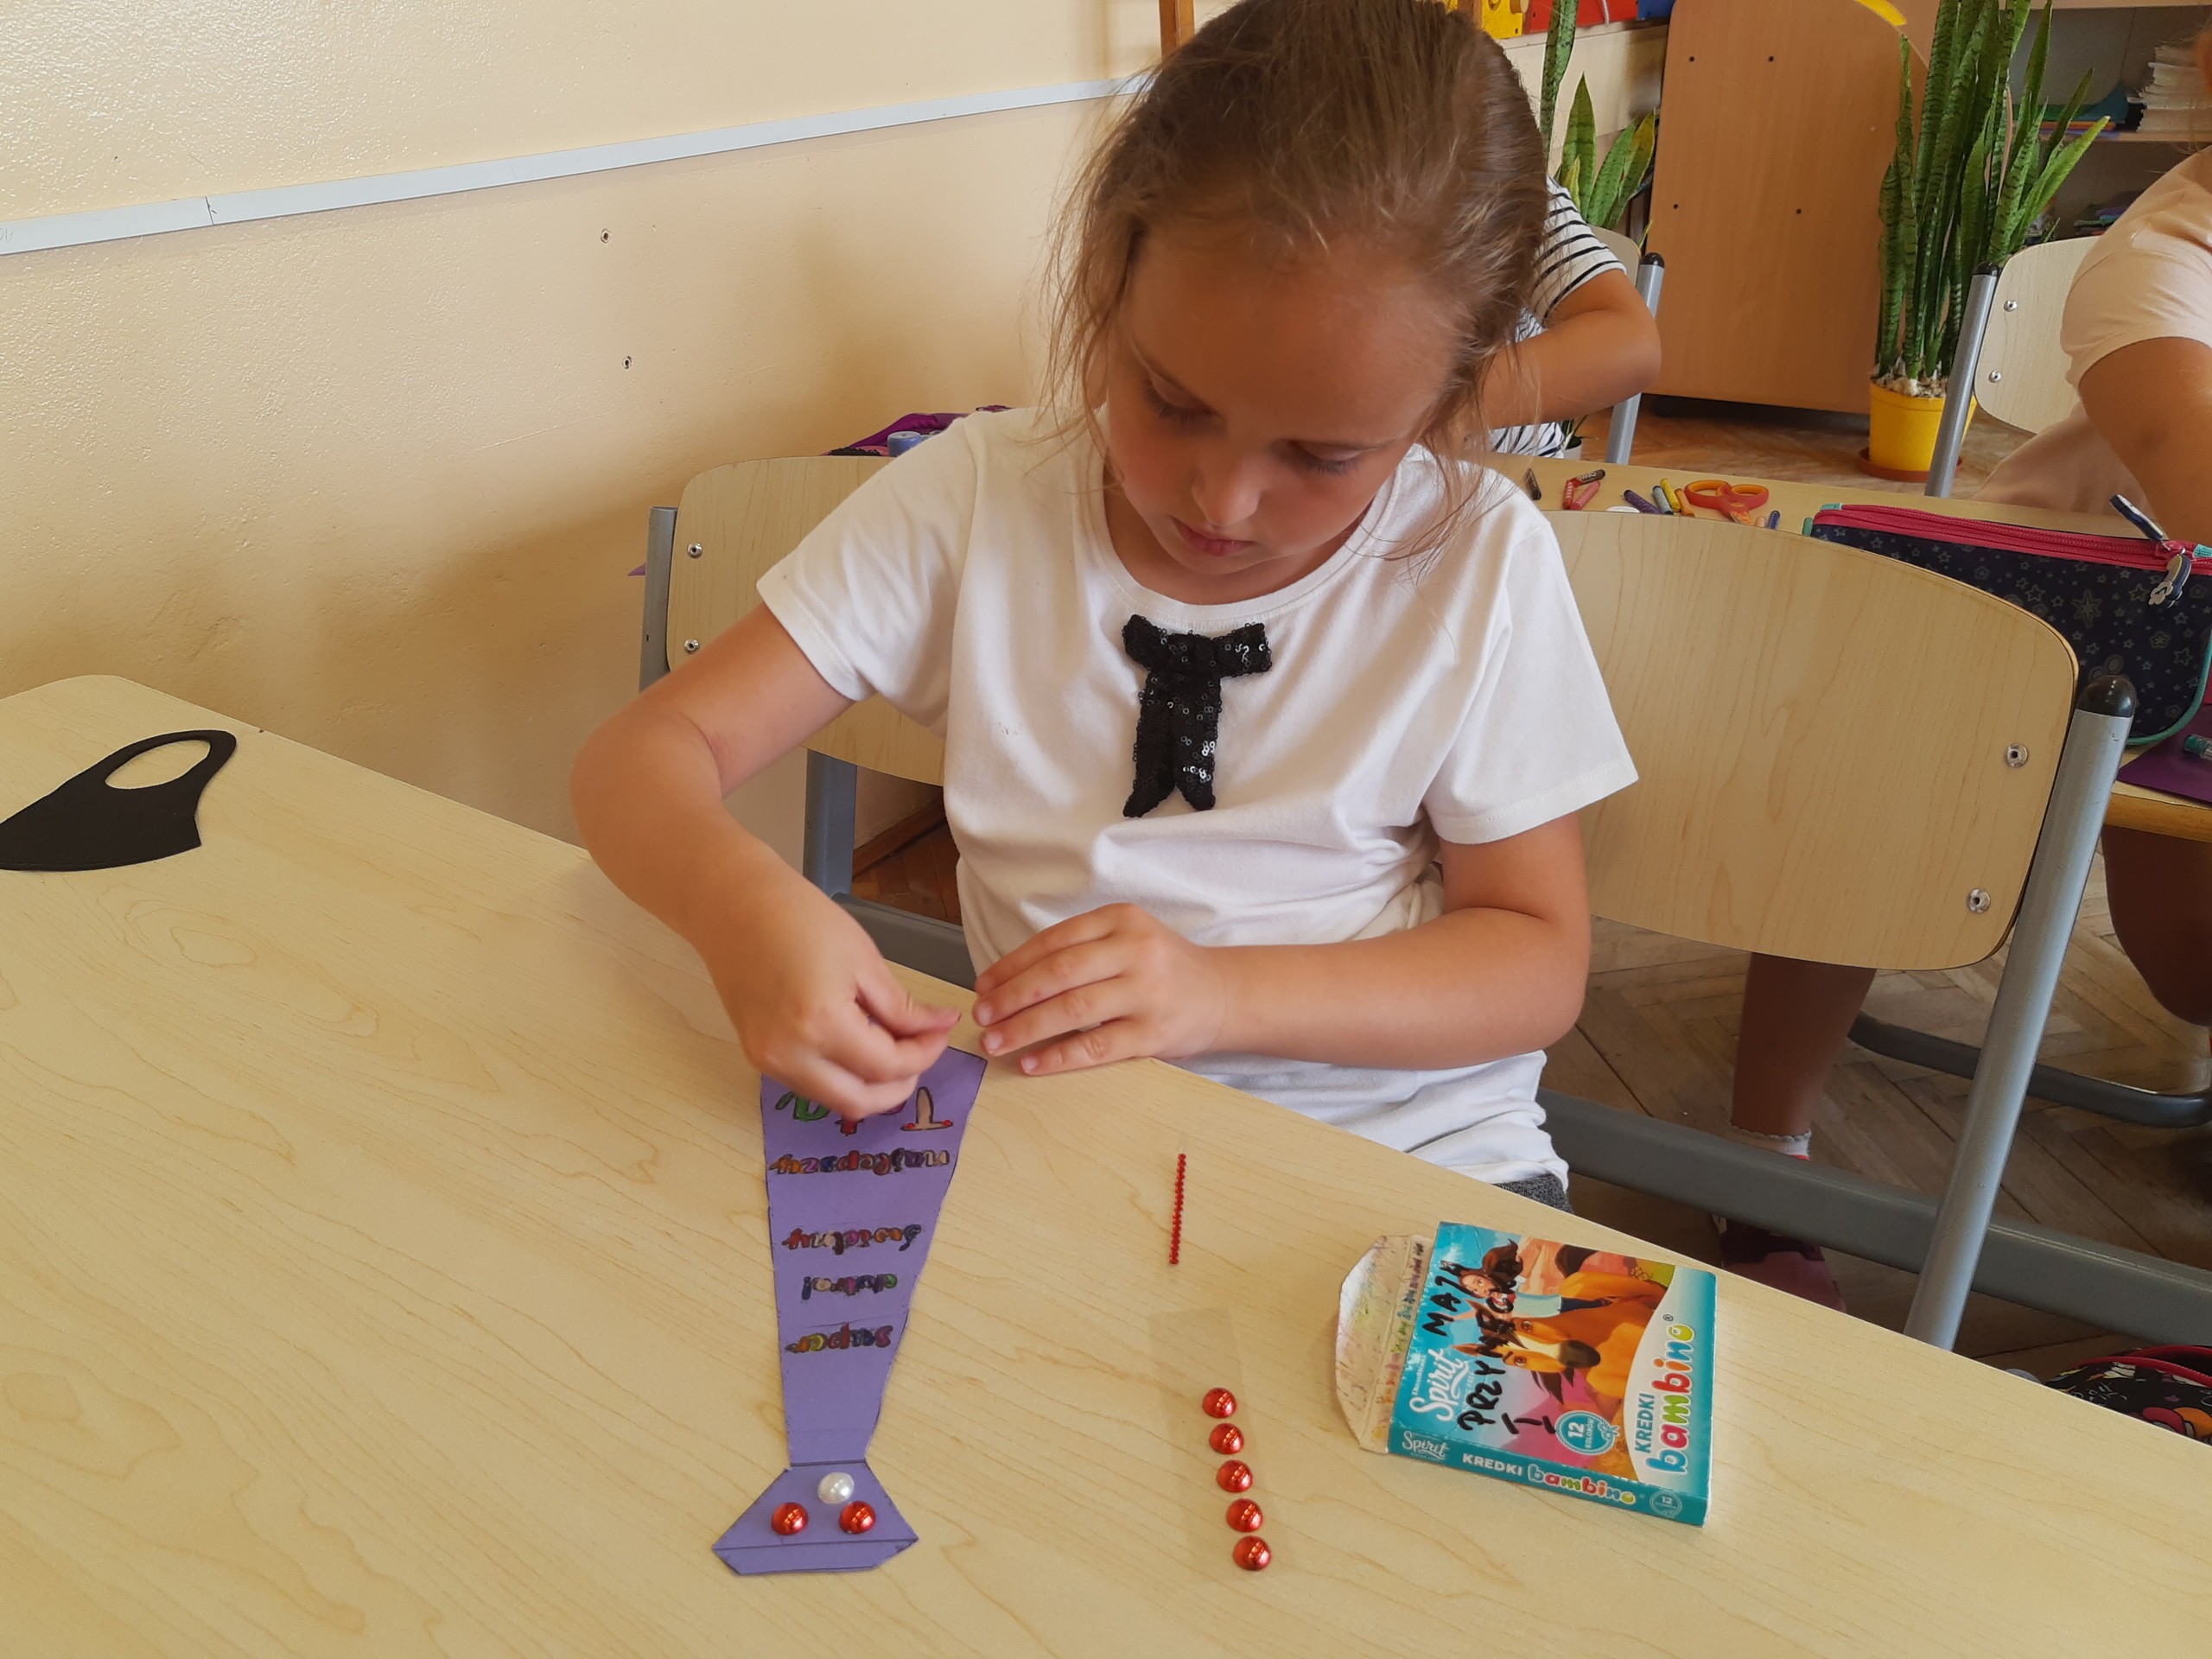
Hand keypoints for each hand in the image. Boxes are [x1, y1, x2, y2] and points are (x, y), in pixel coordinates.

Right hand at [695, 875, 956, 1118]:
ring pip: (833, 1099)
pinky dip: (840, 1076)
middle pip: (860, 1101)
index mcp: (821, 1024)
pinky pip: (809, 1083)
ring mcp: (769, 1061)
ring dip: (869, 1084)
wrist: (732, 906)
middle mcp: (790, 1055)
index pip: (888, 1066)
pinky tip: (857, 1046)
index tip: (940, 1032)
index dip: (924, 1054)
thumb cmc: (799, 917)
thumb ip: (902, 1007)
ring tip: (891, 1047)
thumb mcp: (863, 959)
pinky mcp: (757, 1056)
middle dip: (900, 1085)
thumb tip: (940, 1026)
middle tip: (922, 1051)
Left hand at [970, 903, 1229, 1075]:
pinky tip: (1032, 1064)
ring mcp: (1146, 993)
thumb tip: (1010, 981)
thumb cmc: (1164, 968)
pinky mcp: (1153, 1033)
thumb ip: (1082, 950)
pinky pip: (1095, 1046)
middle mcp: (1135, 951)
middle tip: (981, 1016)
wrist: (1225, 995)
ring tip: (995, 1042)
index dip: (1012, 965)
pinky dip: (1058, 1056)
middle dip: (1011, 996)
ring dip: (1025, 1028)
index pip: (1054, 941)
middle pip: (1058, 972)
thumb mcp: (1129, 938)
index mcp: (1121, 920)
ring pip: (1072, 1009)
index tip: (984, 986)